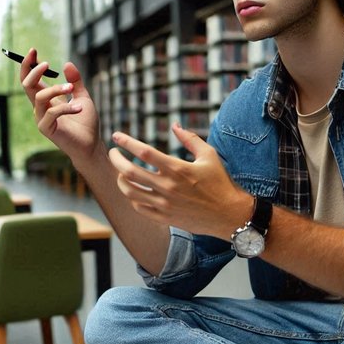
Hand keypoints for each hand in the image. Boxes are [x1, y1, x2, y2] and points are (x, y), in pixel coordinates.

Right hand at [20, 48, 100, 162]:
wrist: (91, 145)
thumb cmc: (86, 123)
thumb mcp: (83, 97)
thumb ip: (76, 81)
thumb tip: (67, 64)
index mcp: (47, 99)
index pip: (31, 79)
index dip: (29, 65)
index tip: (33, 50)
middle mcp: (41, 107)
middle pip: (27, 85)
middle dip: (34, 71)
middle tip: (46, 63)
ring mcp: (42, 118)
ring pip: (40, 97)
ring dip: (56, 89)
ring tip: (71, 88)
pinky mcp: (47, 129)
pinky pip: (52, 112)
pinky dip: (66, 107)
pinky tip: (79, 108)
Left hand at [109, 123, 250, 237]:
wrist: (229, 215)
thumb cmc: (221, 183)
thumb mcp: (209, 156)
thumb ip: (190, 139)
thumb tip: (174, 125)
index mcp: (178, 169)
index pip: (144, 152)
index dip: (127, 142)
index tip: (117, 136)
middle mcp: (168, 187)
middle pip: (130, 171)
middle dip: (116, 160)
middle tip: (113, 153)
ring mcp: (164, 204)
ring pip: (130, 192)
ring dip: (120, 179)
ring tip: (121, 172)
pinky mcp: (165, 217)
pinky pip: (140, 208)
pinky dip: (132, 197)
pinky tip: (133, 190)